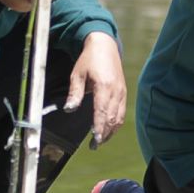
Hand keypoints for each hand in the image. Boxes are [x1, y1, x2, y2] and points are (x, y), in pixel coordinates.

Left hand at [65, 31, 125, 148]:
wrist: (105, 46)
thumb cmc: (89, 60)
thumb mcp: (77, 74)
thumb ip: (75, 93)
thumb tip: (70, 109)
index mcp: (104, 86)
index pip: (102, 112)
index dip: (99, 128)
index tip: (95, 140)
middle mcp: (116, 91)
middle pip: (112, 119)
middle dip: (104, 134)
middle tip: (93, 146)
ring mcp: (122, 93)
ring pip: (119, 118)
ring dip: (110, 132)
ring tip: (100, 141)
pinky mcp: (123, 93)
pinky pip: (121, 113)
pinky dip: (115, 124)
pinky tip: (107, 130)